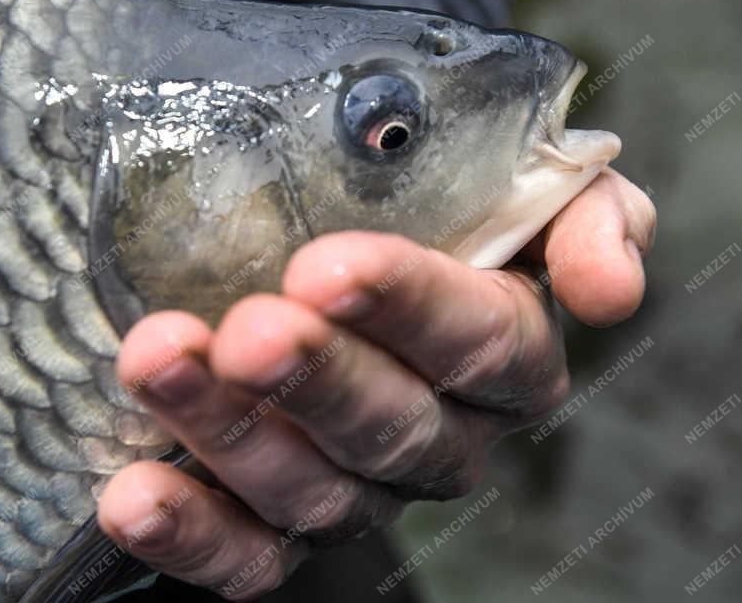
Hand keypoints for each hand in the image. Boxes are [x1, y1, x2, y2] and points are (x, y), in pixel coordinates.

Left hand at [97, 168, 655, 599]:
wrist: (325, 234)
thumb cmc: (419, 202)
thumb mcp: (520, 186)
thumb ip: (584, 216)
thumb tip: (609, 290)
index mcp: (501, 353)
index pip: (479, 341)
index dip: (410, 307)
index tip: (328, 266)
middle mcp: (437, 435)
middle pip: (393, 426)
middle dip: (319, 378)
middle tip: (250, 329)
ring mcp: (355, 489)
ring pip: (309, 490)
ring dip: (229, 433)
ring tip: (156, 361)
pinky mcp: (275, 528)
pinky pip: (246, 555)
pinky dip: (190, 532)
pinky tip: (133, 496)